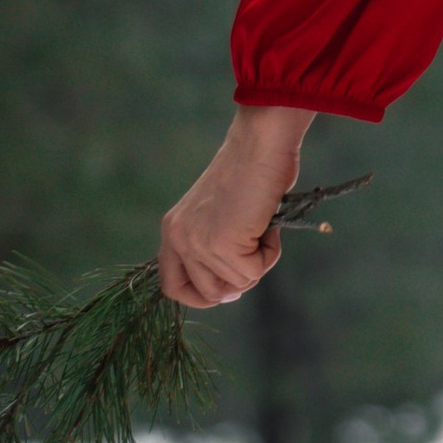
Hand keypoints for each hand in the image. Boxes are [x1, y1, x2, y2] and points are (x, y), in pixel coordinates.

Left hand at [159, 104, 310, 307]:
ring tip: (262, 227)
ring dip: (258, 262)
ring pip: (236, 284)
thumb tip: (229, 291)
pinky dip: (270, 253)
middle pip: (208, 292)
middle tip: (255, 254)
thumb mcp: (216, 214)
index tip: (226, 292)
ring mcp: (198, 243)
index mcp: (173, 230)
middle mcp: (179, 238)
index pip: (172, 286)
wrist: (259, 145)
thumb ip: (212, 246)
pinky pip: (254, 271)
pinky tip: (269, 225)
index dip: (200, 296)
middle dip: (237, 282)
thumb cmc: (249, 173)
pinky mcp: (222, 244)